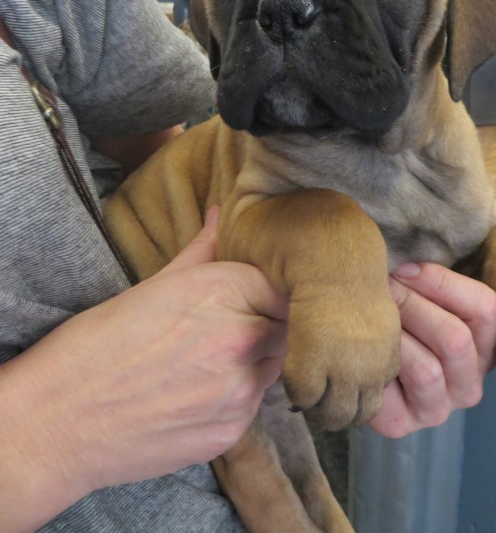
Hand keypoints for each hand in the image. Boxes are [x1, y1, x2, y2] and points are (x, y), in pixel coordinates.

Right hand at [0, 207, 287, 531]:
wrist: (59, 420)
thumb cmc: (97, 344)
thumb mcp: (153, 285)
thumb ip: (202, 251)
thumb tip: (221, 213)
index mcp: (223, 289)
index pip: (281, 284)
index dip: (267, 290)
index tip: (250, 296)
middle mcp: (241, 337)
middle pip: (286, 323)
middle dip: (267, 322)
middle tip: (229, 328)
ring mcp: (240, 389)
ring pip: (275, 364)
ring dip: (257, 359)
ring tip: (209, 360)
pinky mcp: (233, 432)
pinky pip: (255, 404)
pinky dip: (237, 396)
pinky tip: (198, 392)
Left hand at [369, 262, 495, 437]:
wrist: (350, 357)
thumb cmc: (393, 313)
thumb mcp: (423, 292)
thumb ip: (432, 278)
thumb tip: (411, 263)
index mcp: (485, 346)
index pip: (485, 308)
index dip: (441, 281)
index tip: (404, 268)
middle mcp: (469, 385)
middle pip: (455, 339)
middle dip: (412, 305)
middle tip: (382, 289)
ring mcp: (438, 409)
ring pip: (427, 371)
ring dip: (393, 334)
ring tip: (369, 317)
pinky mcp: (401, 424)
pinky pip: (392, 390)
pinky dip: (374, 362)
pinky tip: (361, 347)